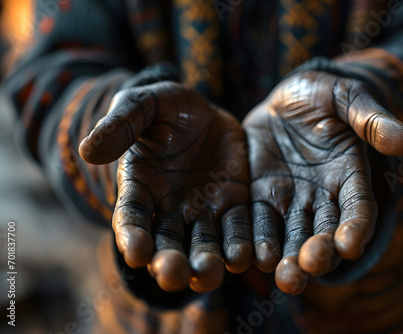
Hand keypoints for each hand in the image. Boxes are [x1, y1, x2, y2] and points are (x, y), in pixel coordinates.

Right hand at [79, 82, 251, 292]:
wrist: (205, 111)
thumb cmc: (166, 108)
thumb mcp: (143, 105)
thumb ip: (121, 124)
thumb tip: (87, 151)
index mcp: (140, 187)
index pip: (131, 217)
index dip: (132, 236)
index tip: (136, 253)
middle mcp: (169, 209)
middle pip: (167, 244)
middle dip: (169, 262)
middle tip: (173, 274)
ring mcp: (203, 211)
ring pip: (203, 246)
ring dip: (205, 264)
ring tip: (208, 274)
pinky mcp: (233, 205)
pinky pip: (238, 230)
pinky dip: (240, 246)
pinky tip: (245, 257)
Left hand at [243, 71, 402, 293]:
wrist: (284, 99)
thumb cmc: (322, 95)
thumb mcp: (347, 97)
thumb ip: (371, 119)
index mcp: (349, 177)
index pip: (358, 208)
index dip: (356, 227)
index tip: (350, 244)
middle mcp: (321, 197)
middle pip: (323, 233)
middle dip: (318, 253)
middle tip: (309, 267)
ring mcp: (289, 201)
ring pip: (291, 237)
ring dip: (288, 259)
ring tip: (283, 276)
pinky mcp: (260, 198)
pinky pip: (258, 223)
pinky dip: (256, 241)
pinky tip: (248, 256)